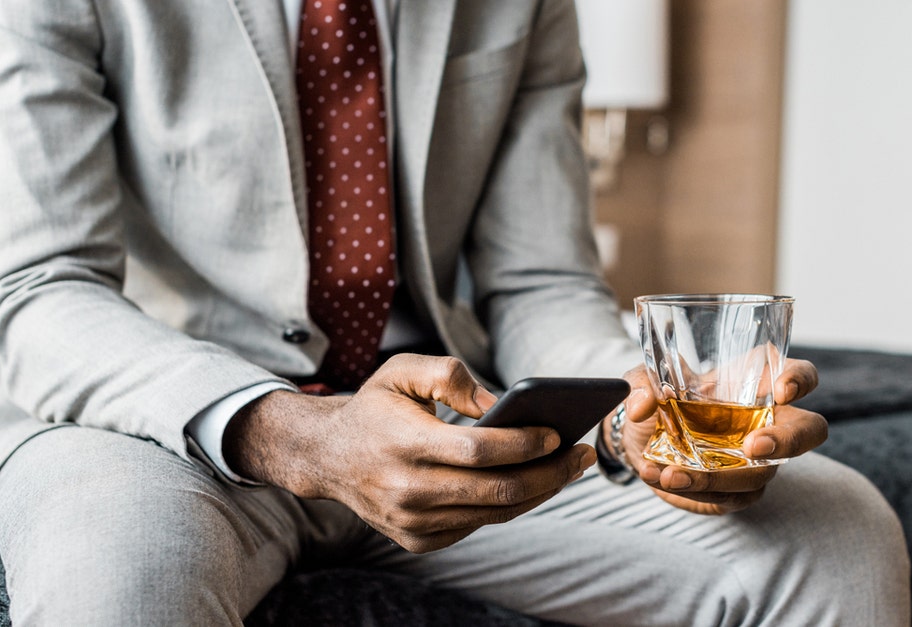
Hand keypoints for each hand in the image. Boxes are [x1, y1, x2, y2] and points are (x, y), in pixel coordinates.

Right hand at [226, 354, 594, 551]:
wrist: (328, 456)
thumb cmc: (376, 407)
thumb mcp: (401, 371)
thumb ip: (448, 374)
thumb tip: (496, 403)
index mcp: (404, 444)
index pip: (476, 451)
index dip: (522, 445)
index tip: (557, 433)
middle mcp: (407, 490)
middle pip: (496, 490)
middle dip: (549, 474)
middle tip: (583, 454)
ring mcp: (412, 521)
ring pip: (493, 513)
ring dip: (539, 492)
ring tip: (569, 468)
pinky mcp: (418, 540)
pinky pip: (477, 525)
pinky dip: (510, 506)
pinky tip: (536, 483)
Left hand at [615, 359, 826, 514]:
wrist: (642, 436)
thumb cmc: (658, 396)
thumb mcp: (642, 380)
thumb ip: (641, 385)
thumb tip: (643, 405)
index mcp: (754, 381)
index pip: (797, 374)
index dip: (799, 380)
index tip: (782, 389)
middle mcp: (766, 420)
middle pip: (808, 430)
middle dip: (787, 440)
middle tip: (752, 447)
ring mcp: (758, 459)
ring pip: (761, 474)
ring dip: (718, 477)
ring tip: (671, 474)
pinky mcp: (738, 489)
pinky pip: (730, 497)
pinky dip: (695, 491)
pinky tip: (662, 478)